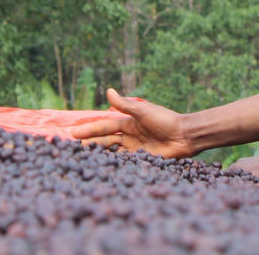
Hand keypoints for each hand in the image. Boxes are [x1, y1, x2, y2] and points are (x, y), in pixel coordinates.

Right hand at [70, 88, 193, 157]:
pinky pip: (125, 162)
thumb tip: (108, 90)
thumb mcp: (142, 110)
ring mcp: (135, 149)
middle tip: (73, 149)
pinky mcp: (142, 160)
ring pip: (113, 152)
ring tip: (84, 159)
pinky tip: (104, 168)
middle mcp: (129, 136)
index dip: (89, 130)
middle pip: (105, 140)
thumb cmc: (165, 120)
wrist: (184, 135)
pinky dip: (115, 164)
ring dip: (100, 154)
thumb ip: (125, 104)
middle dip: (90, 143)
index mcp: (128, 123)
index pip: (104, 127)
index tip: (73, 134)